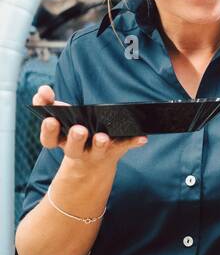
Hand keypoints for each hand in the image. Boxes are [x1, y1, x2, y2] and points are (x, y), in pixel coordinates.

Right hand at [32, 85, 146, 165]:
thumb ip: (49, 103)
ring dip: (100, 143)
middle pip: (73, 148)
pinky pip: (124, 147)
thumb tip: (42, 90)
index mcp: (60, 141)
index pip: (49, 138)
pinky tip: (142, 137)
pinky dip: (133, 142)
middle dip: (75, 139)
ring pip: (97, 151)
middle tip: (80, 129)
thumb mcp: (60, 117)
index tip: (50, 119)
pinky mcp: (113, 152)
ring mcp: (95, 153)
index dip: (48, 129)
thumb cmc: (73, 130)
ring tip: (103, 137)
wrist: (91, 163)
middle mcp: (76, 150)